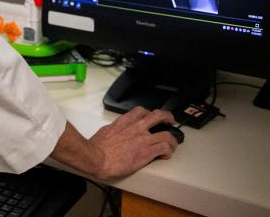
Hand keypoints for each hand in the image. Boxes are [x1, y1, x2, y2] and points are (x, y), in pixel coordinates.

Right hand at [50, 107, 179, 181]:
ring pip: (167, 134)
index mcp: (124, 122)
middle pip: (158, 116)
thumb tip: (115, 132)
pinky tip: (166, 155)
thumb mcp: (105, 131)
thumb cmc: (97, 147)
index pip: (140, 111)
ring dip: (172, 139)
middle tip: (170, 121)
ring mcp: (143, 139)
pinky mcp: (147, 152)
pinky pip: (165, 148)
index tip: (152, 118)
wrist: (97, 158)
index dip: (149, 113)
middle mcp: (136, 127)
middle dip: (167, 117)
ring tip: (172, 144)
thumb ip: (114, 130)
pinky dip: (169, 151)